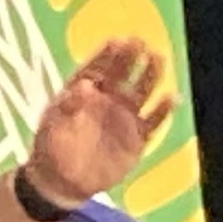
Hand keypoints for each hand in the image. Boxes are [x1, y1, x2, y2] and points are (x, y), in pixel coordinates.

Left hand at [24, 38, 173, 207]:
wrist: (61, 181)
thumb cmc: (51, 147)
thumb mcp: (52, 125)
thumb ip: (68, 105)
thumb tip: (84, 85)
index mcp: (84, 91)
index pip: (98, 68)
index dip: (107, 54)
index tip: (118, 40)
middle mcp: (107, 100)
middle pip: (123, 74)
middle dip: (131, 58)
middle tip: (141, 42)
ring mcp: (123, 118)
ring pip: (141, 92)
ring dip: (150, 76)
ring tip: (158, 58)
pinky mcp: (136, 138)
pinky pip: (153, 122)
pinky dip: (162, 111)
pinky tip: (171, 97)